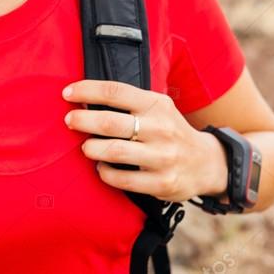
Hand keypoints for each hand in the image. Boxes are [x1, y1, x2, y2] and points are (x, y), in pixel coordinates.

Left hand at [62, 80, 226, 202]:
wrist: (206, 163)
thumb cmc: (170, 131)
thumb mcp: (158, 108)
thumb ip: (130, 103)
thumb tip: (85, 97)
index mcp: (157, 104)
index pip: (116, 92)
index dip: (87, 90)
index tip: (67, 93)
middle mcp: (160, 128)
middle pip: (110, 122)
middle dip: (82, 120)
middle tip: (69, 121)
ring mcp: (162, 156)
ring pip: (114, 151)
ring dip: (92, 149)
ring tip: (85, 147)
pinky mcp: (162, 182)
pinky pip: (123, 180)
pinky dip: (105, 173)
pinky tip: (102, 168)